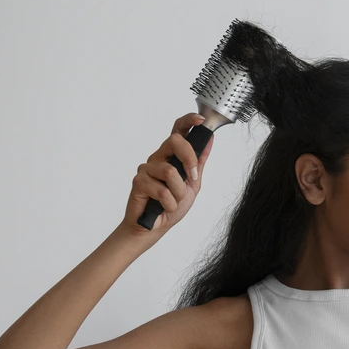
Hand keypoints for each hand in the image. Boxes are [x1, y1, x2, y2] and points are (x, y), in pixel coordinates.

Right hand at [120, 112, 215, 237]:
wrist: (154, 227)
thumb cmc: (170, 206)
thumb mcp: (193, 184)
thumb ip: (198, 163)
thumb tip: (209, 141)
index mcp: (172, 156)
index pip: (178, 131)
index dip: (188, 121)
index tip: (201, 121)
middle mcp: (159, 158)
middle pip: (174, 141)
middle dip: (188, 159)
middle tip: (192, 178)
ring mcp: (147, 168)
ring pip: (170, 171)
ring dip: (178, 192)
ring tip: (173, 201)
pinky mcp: (138, 181)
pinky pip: (161, 189)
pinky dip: (168, 202)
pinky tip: (163, 206)